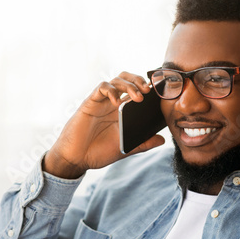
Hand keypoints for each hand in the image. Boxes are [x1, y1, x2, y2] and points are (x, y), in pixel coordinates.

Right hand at [43, 72, 165, 178]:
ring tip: (138, 96)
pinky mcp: (90, 102)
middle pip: (127, 80)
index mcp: (122, 112)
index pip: (136, 91)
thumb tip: (162, 139)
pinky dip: (110, 90)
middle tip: (148, 90)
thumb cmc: (98, 153)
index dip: (147, 88)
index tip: (158, 92)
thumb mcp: (126, 149)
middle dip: (139, 80)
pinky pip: (101, 88)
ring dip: (129, 85)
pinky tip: (116, 101)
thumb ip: (143, 143)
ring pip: (116, 80)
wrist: (77, 158)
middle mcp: (113, 104)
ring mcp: (102, 102)